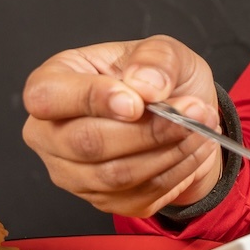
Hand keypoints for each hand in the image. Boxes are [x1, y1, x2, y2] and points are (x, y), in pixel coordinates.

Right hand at [21, 36, 226, 217]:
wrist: (181, 114)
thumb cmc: (157, 77)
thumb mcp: (164, 50)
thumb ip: (155, 58)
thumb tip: (145, 84)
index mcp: (53, 82)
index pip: (48, 97)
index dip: (92, 100)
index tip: (136, 103)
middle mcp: (50, 133)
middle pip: (86, 143)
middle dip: (148, 130)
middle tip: (192, 112)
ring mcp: (72, 172)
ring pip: (116, 175)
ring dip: (169, 151)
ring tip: (201, 126)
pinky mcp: (102, 199)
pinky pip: (139, 194)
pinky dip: (177, 171)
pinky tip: (194, 148)